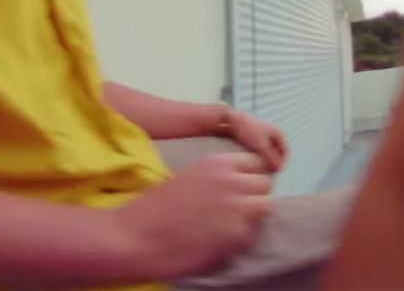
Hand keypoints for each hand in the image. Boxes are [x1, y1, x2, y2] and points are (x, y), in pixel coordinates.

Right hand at [113, 152, 272, 278]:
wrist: (137, 236)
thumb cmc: (155, 207)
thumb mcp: (190, 175)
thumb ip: (218, 176)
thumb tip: (241, 182)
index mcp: (217, 162)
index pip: (255, 162)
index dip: (249, 176)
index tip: (241, 187)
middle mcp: (232, 180)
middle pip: (265, 184)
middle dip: (254, 195)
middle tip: (237, 209)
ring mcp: (238, 207)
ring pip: (265, 206)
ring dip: (253, 216)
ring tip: (232, 225)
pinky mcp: (237, 235)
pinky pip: (253, 233)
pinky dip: (243, 237)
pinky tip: (222, 240)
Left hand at [227, 109, 287, 173]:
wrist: (232, 118)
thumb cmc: (247, 129)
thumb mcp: (261, 145)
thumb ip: (270, 157)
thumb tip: (278, 168)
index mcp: (277, 133)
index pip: (285, 151)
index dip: (282, 162)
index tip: (275, 171)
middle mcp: (271, 133)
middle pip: (276, 151)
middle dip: (273, 161)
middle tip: (268, 171)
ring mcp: (263, 134)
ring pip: (267, 150)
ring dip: (265, 158)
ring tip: (259, 166)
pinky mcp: (254, 136)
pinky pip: (259, 148)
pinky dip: (258, 155)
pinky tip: (251, 159)